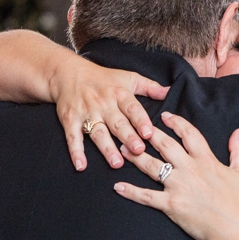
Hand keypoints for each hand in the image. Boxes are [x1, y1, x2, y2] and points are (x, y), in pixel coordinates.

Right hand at [53, 61, 167, 171]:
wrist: (69, 73)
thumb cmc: (103, 78)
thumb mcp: (128, 77)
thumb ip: (149, 87)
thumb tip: (169, 92)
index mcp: (119, 94)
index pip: (132, 108)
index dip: (140, 120)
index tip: (149, 133)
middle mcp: (103, 104)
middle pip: (117, 123)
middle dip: (127, 137)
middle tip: (138, 150)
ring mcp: (86, 113)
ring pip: (98, 133)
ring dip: (107, 148)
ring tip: (117, 163)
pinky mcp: (70, 120)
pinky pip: (73, 137)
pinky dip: (76, 152)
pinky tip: (81, 166)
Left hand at [113, 112, 238, 239]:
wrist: (235, 231)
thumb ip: (238, 150)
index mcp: (206, 160)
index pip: (189, 134)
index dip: (176, 123)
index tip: (165, 115)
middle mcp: (189, 169)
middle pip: (165, 146)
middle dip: (148, 134)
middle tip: (134, 127)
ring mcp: (178, 187)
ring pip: (151, 166)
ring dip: (135, 157)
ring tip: (121, 148)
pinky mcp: (171, 205)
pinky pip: (146, 196)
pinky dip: (131, 192)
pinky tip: (118, 186)